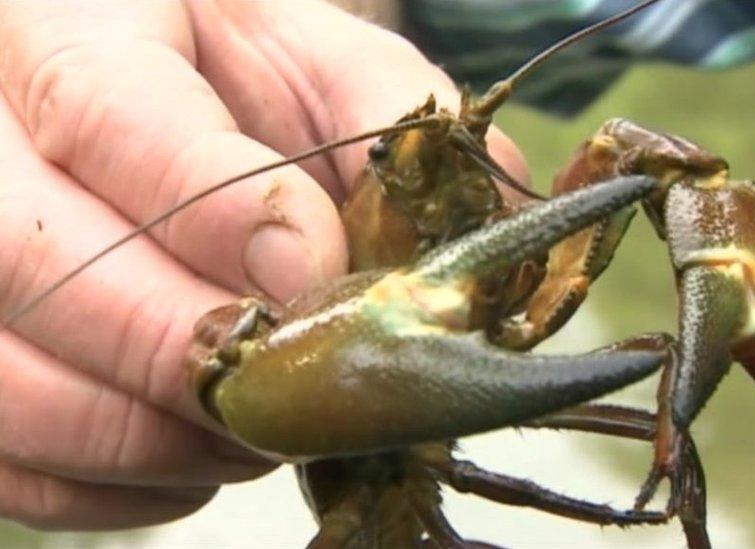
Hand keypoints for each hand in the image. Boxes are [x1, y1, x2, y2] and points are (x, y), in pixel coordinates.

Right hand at [0, 0, 525, 529]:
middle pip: (22, 258)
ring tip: (261, 427)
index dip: (213, 206)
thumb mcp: (319, 63)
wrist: (167, 108)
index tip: (311, 270)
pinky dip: (116, 487)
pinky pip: (6, 462)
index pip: (102, 112)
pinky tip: (201, 455)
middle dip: (179, 346)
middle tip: (293, 379)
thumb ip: (385, 118)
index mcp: (70, 28)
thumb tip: (449, 239)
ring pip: (5, 379)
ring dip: (153, 433)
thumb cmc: (243, 84)